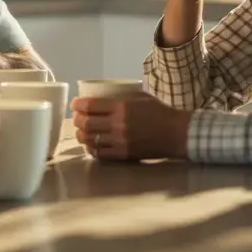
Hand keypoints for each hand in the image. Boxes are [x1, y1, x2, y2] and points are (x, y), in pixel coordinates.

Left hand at [71, 94, 191, 160]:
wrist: (176, 133)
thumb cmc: (160, 112)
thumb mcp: (140, 97)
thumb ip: (122, 98)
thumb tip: (103, 96)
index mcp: (122, 107)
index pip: (91, 106)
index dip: (78, 105)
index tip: (75, 104)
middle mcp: (118, 124)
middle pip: (87, 124)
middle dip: (77, 121)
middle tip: (76, 119)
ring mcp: (120, 141)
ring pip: (91, 140)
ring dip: (82, 136)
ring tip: (81, 132)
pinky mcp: (124, 154)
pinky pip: (101, 154)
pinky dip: (93, 149)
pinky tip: (92, 145)